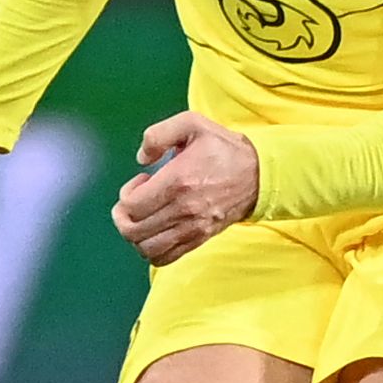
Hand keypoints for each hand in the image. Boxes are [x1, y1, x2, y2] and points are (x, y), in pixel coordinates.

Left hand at [112, 111, 259, 265]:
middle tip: (135, 201)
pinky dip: (151, 250)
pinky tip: (157, 231)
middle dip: (123, 216)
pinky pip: (164, 258)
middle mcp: (183, 209)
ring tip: (145, 217)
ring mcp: (192, 228)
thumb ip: (158, 135)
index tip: (141, 181)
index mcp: (178, 181)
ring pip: (146, 249)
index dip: (125, 195)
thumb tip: (141, 159)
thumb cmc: (223, 148)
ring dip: (136, 235)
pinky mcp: (199, 238)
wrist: (259, 174)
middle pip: (133, 231)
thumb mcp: (192, 124)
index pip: (132, 206)